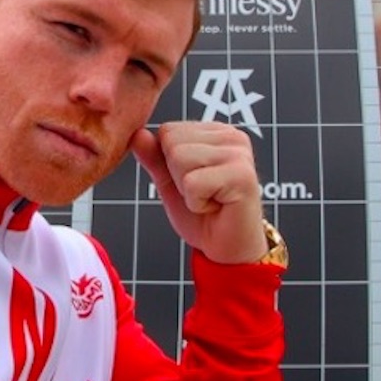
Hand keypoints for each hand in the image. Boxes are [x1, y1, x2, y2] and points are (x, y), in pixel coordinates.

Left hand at [129, 121, 264, 264]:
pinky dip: (196, 203)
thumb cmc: (204, 217)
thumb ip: (154, 157)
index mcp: (215, 133)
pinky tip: (216, 207)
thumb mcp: (170, 183)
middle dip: (177, 176)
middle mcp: (231, 137)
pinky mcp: (242, 175)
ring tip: (209, 198)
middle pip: (172, 143)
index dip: (169, 164)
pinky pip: (193, 183)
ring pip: (180, 159)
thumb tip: (137, 134)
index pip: (168, 131)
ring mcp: (239, 154)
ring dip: (187, 190)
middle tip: (202, 193)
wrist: (228, 250)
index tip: (193, 182)